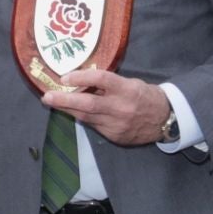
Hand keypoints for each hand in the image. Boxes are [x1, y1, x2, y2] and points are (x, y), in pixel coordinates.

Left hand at [42, 69, 171, 145]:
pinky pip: (94, 125)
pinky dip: (82, 117)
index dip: (80, 77)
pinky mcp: (114, 136)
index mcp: (127, 89)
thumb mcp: (130, 83)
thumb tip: (82, 81)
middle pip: (88, 103)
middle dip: (64, 100)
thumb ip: (109, 84)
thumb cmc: (144, 95)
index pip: (101, 79)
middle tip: (47, 97)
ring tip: (53, 102)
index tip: (64, 77)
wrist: (165, 119)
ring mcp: (117, 124)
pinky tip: (73, 112)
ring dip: (67, 109)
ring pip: (86, 117)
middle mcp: (121, 108)